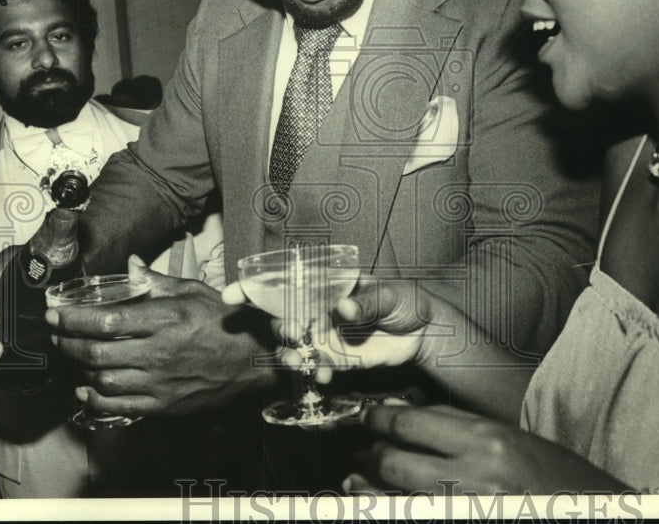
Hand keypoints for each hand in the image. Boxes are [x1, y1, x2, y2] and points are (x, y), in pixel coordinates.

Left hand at [46, 256, 273, 415]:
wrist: (256, 361)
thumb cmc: (226, 322)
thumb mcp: (196, 291)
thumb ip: (157, 282)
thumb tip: (130, 266)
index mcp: (166, 319)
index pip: (106, 321)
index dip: (72, 318)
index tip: (55, 314)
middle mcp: (159, 352)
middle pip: (96, 351)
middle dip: (66, 342)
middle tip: (56, 334)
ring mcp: (159, 382)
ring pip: (103, 378)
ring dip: (79, 367)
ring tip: (71, 355)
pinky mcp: (163, 405)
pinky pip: (118, 405)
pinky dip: (95, 397)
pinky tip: (86, 387)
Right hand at [223, 278, 433, 382]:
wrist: (426, 334)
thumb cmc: (407, 301)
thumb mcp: (392, 295)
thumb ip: (368, 302)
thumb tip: (345, 308)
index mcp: (327, 286)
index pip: (286, 283)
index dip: (255, 288)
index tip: (232, 294)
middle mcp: (319, 310)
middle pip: (282, 316)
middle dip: (277, 325)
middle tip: (291, 331)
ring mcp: (325, 336)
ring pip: (292, 345)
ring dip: (288, 353)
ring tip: (299, 358)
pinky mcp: (336, 359)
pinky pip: (313, 367)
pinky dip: (311, 372)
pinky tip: (321, 375)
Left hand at [353, 404, 627, 494]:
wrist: (592, 513)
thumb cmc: (556, 481)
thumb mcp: (513, 441)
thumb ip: (461, 427)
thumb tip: (408, 416)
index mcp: (487, 441)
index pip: (412, 423)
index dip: (378, 419)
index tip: (366, 417)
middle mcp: (473, 477)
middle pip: (394, 461)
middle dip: (369, 454)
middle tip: (359, 449)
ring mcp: (465, 510)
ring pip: (393, 499)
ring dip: (366, 489)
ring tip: (352, 478)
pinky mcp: (462, 523)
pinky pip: (408, 517)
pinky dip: (385, 511)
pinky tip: (369, 505)